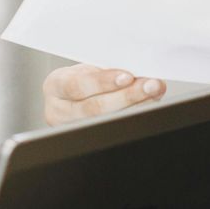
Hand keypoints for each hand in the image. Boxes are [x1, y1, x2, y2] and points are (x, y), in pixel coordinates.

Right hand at [42, 64, 165, 125]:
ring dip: (136, 106)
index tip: (127, 76)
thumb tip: (138, 69)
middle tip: (150, 85)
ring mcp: (72, 129)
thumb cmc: (82, 79)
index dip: (102, 82)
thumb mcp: (86, 69)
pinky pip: (113, 129)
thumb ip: (106, 69)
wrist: (72, 97)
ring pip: (106, 121)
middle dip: (127, 96)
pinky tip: (149, 104)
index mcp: (55, 87)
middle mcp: (59, 112)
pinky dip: (135, 114)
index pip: (76, 85)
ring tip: (154, 93)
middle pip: (94, 108)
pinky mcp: (88, 139)